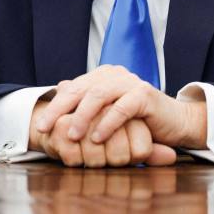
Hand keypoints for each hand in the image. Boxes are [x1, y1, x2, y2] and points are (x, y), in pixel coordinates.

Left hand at [33, 66, 206, 149]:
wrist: (173, 123)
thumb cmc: (137, 121)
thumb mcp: (107, 114)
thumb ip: (86, 101)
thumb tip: (59, 87)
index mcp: (102, 76)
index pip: (72, 89)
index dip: (54, 106)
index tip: (39, 127)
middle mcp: (114, 75)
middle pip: (81, 89)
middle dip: (60, 110)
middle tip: (45, 129)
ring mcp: (130, 82)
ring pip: (99, 95)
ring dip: (82, 116)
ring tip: (72, 136)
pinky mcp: (145, 95)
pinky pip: (122, 108)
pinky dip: (108, 123)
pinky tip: (98, 138)